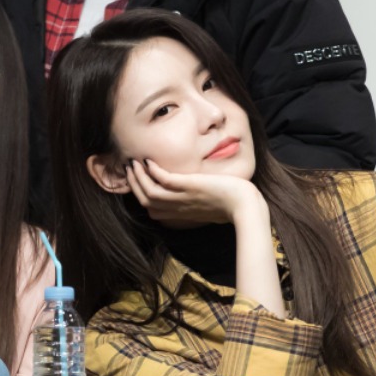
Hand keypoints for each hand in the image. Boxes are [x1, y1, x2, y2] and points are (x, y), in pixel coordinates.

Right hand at [126, 160, 266, 226]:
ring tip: (134, 163)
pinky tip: (149, 161)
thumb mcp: (211, 208)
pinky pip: (164, 181)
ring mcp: (184, 198)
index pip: (153, 211)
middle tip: (129, 169)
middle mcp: (179, 209)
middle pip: (146, 202)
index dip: (141, 197)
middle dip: (134, 185)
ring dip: (138, 177)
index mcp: (183, 214)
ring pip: (149, 193)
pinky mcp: (191, 187)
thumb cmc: (233, 206)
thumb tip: (199, 196)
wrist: (246, 207)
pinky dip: (153, 171)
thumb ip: (199, 204)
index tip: (137, 182)